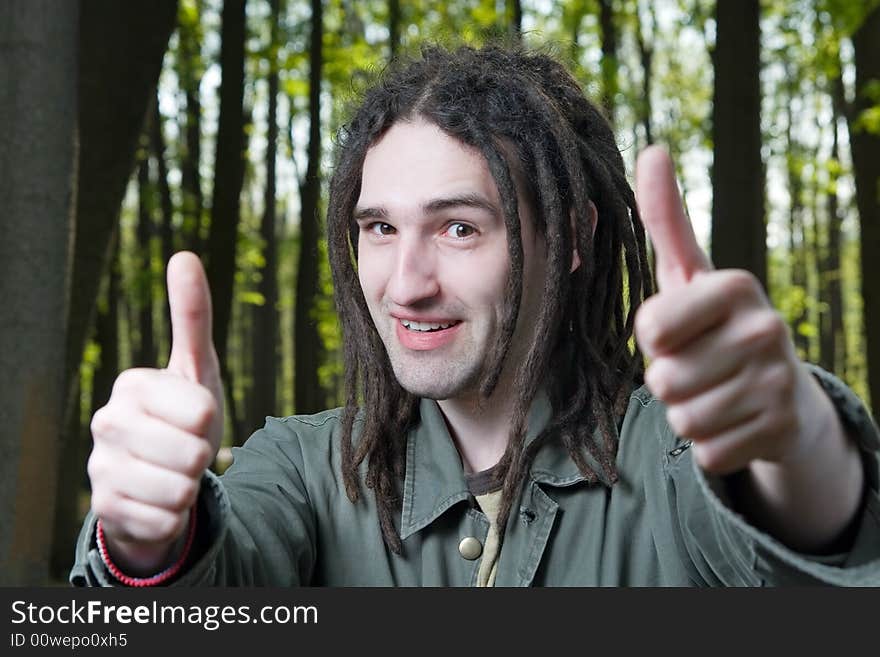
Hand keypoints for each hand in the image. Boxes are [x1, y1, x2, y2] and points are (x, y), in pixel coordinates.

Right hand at [87, 252, 222, 571]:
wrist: (157, 479)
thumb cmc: (182, 419)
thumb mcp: (196, 369)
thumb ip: (192, 316)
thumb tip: (184, 255)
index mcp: (131, 385)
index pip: (202, 410)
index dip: (209, 419)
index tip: (192, 418)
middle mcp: (105, 423)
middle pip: (194, 452)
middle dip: (202, 457)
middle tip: (186, 450)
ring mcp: (99, 469)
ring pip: (181, 491)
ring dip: (189, 488)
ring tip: (172, 474)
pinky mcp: (104, 511)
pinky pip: (167, 521)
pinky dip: (175, 517)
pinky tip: (158, 501)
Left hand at [633, 146, 826, 474]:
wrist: (779, 389)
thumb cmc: (712, 324)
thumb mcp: (687, 273)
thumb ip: (664, 218)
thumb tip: (651, 149)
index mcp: (735, 285)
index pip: (651, 328)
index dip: (653, 337)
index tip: (679, 329)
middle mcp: (766, 329)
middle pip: (664, 379)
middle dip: (668, 380)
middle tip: (698, 365)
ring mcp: (780, 382)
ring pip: (684, 419)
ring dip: (687, 412)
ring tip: (714, 391)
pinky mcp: (782, 430)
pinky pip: (708, 452)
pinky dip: (711, 443)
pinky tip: (733, 420)